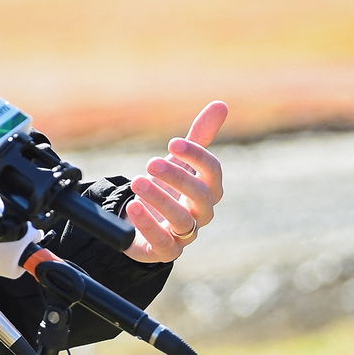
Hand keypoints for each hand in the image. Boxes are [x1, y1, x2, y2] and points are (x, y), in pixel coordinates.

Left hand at [123, 100, 227, 262]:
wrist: (146, 224)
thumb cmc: (169, 190)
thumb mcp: (181, 162)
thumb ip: (199, 137)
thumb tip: (221, 104)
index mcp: (207, 190)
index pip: (213, 173)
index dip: (197, 157)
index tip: (172, 143)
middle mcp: (201, 213)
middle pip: (201, 197)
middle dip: (178, 178)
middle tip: (150, 163)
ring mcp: (185, 234)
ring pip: (183, 221)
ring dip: (161, 200)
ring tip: (137, 182)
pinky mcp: (165, 250)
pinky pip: (164, 244)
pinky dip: (149, 226)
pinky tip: (133, 208)